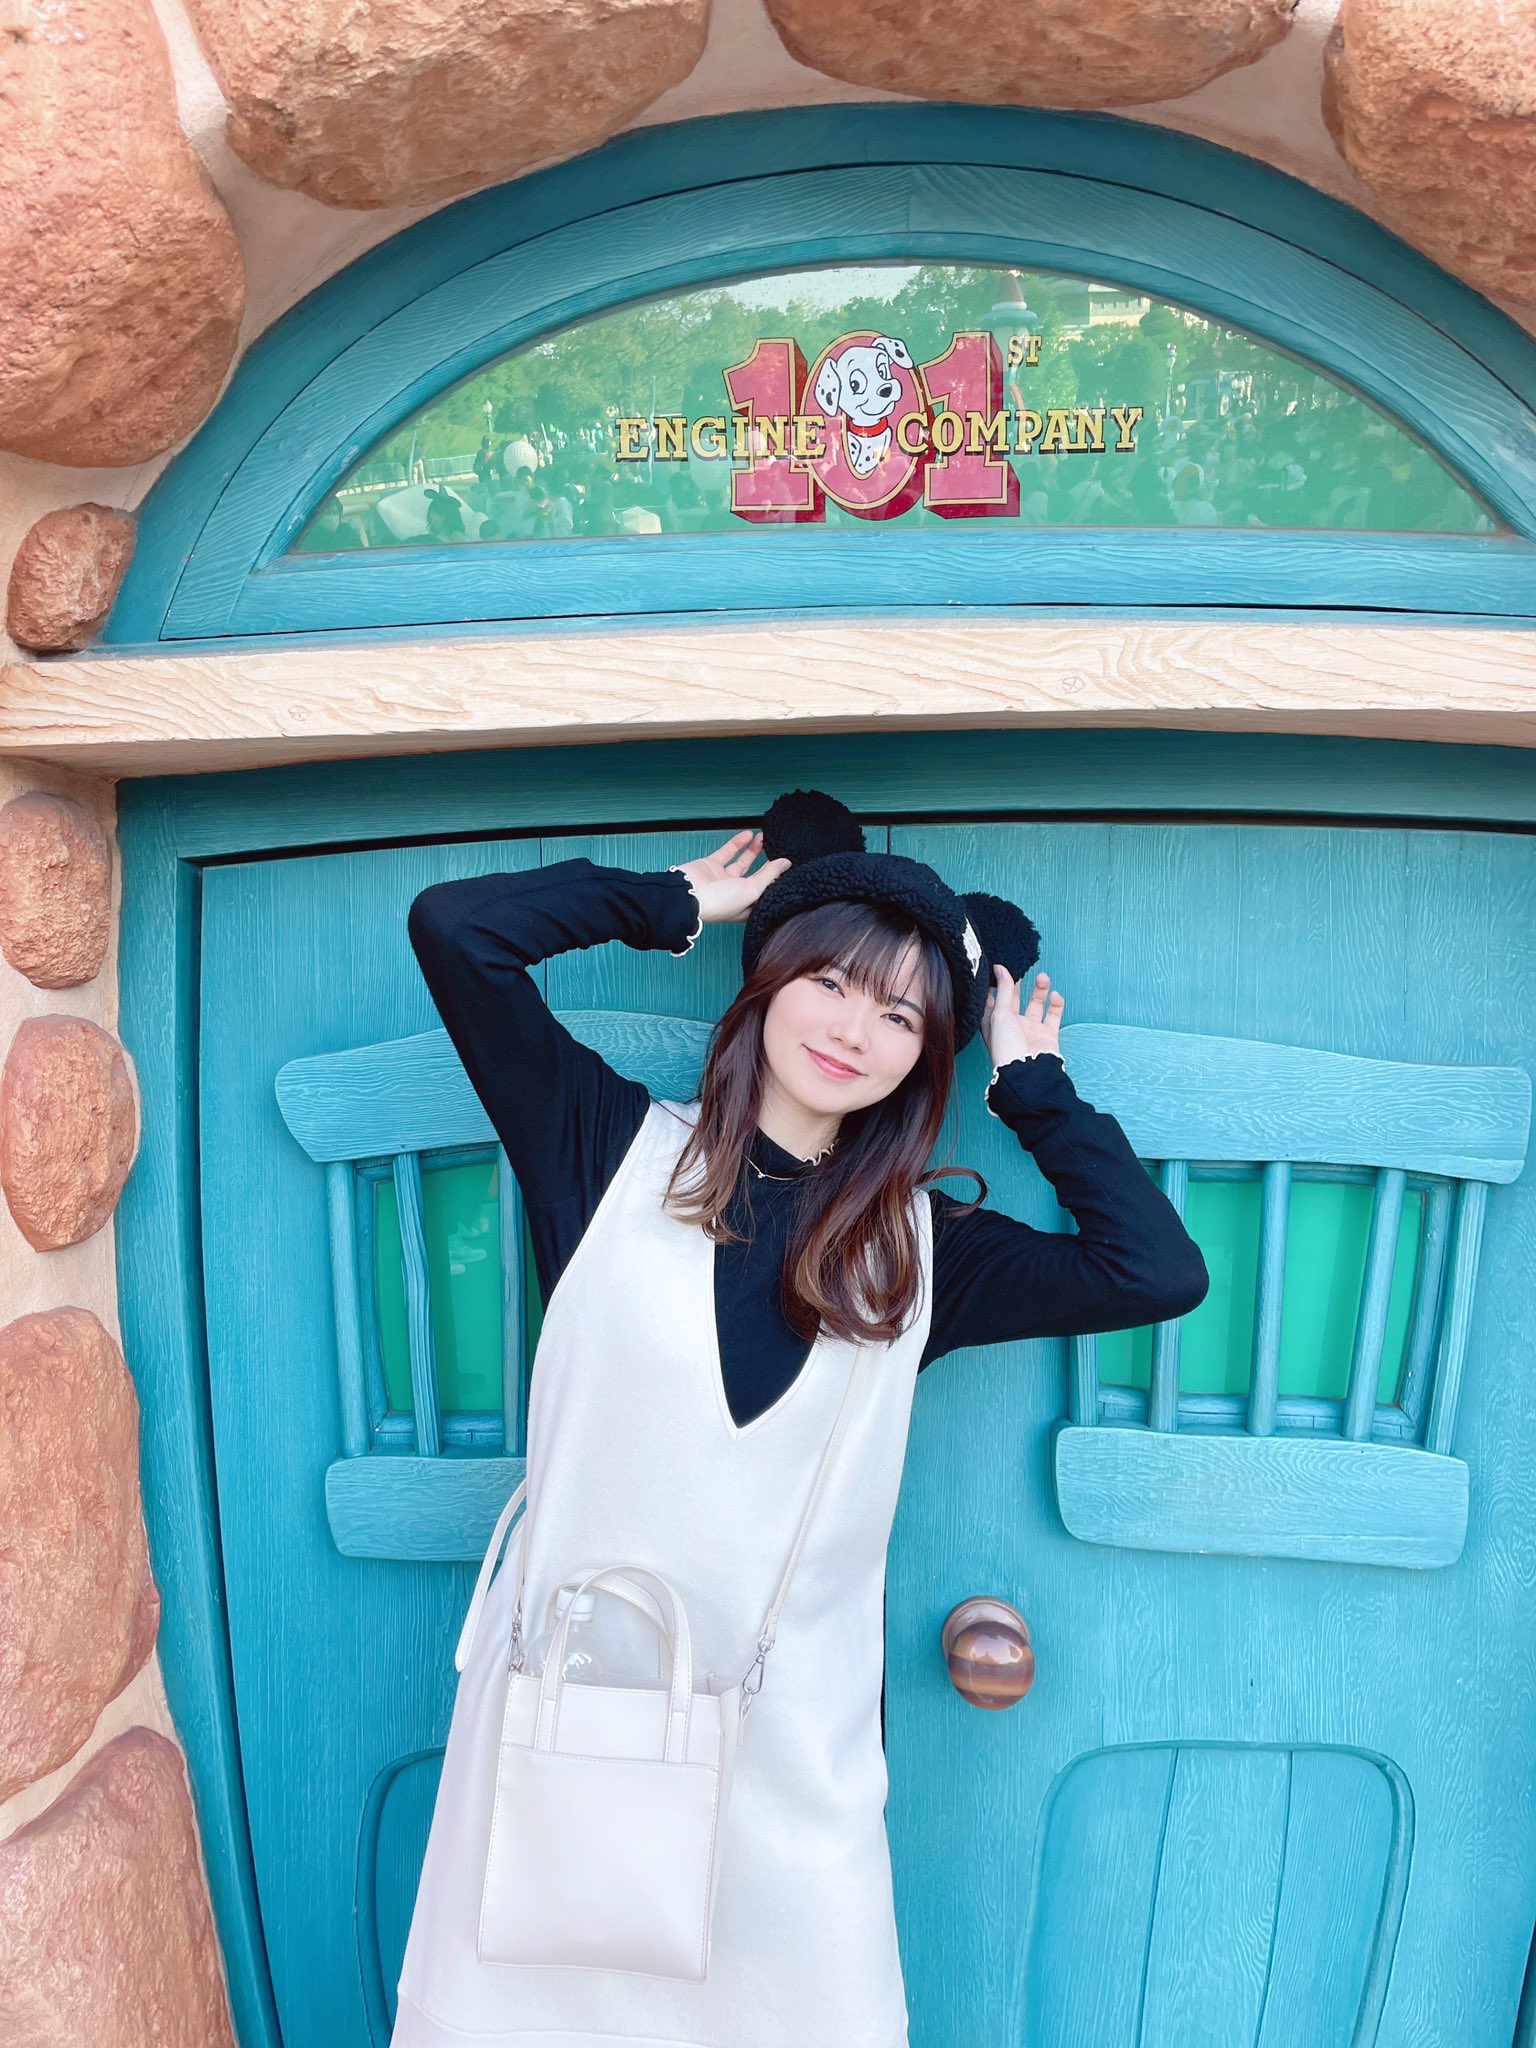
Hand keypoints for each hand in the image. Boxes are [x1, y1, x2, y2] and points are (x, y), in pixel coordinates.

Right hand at [675, 830, 790, 925]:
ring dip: (753, 850)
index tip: (786, 868)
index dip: (775, 881)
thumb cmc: (718, 903)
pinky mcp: (711, 866)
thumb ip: (770, 875)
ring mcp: (722, 880)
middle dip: (766, 863)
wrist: (688, 895)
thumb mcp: (753, 890)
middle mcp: (735, 894)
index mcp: (746, 907)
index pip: (765, 892)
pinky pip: (727, 852)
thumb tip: (785, 864)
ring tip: (763, 838)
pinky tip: (748, 835)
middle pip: (755, 876)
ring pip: (742, 862)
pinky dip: (737, 843)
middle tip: (777, 850)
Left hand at [983, 967, 1064, 1069]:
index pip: (994, 999)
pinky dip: (1056, 1004)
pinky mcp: (1047, 1034)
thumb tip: (999, 969)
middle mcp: (1011, 1026)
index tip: (1000, 969)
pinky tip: (1055, 995)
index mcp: (994, 1023)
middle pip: (1015, 1000)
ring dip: (1040, 990)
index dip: (997, 985)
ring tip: (1043, 977)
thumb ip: (1004, 990)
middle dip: (1019, 984)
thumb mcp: (1000, 1013)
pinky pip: (1053, 1015)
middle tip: (1023, 969)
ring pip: (1036, 1004)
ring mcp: (1030, 1030)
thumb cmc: (1006, 1047)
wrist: (1027, 1070)